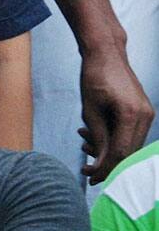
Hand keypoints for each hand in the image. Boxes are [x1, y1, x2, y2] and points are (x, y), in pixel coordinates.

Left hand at [79, 46, 153, 183]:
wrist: (106, 53)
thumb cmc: (95, 76)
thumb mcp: (89, 110)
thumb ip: (96, 137)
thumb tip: (99, 161)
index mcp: (132, 115)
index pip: (121, 153)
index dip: (106, 168)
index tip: (90, 177)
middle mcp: (145, 115)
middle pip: (129, 152)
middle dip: (107, 163)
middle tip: (86, 169)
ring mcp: (147, 113)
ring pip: (130, 144)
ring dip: (108, 149)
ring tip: (84, 142)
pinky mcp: (143, 111)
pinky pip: (130, 133)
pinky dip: (113, 138)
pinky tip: (91, 135)